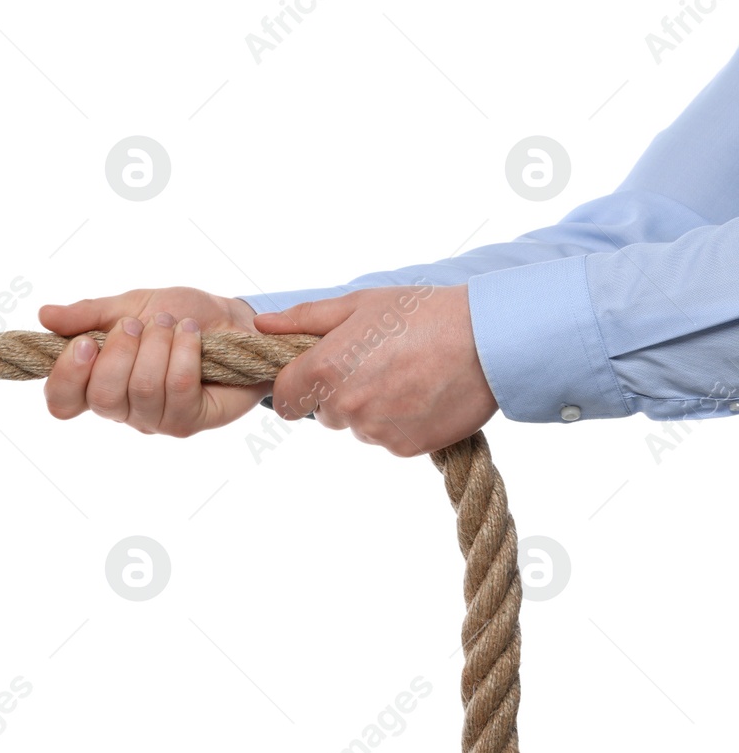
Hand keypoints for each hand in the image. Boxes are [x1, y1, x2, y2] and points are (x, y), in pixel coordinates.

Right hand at [39, 287, 270, 436]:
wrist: (233, 320)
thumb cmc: (178, 315)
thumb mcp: (129, 304)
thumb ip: (88, 314)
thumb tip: (44, 315)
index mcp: (98, 381)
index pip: (62, 401)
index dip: (67, 376)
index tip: (85, 342)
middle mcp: (123, 408)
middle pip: (102, 397)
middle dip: (122, 350)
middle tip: (139, 324)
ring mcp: (156, 419)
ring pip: (142, 389)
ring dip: (158, 344)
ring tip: (172, 323)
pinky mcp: (190, 421)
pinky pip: (177, 388)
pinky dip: (184, 352)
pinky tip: (192, 334)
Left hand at [253, 284, 496, 455]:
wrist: (489, 340)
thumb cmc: (422, 313)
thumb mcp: (358, 304)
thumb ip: (304, 319)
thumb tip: (263, 327)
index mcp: (325, 370)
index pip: (284, 398)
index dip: (296, 386)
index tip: (316, 373)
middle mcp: (344, 406)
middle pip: (323, 413)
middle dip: (339, 393)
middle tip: (376, 363)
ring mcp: (375, 432)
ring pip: (357, 427)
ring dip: (370, 409)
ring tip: (406, 375)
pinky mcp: (405, 448)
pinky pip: (388, 440)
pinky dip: (400, 423)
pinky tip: (422, 394)